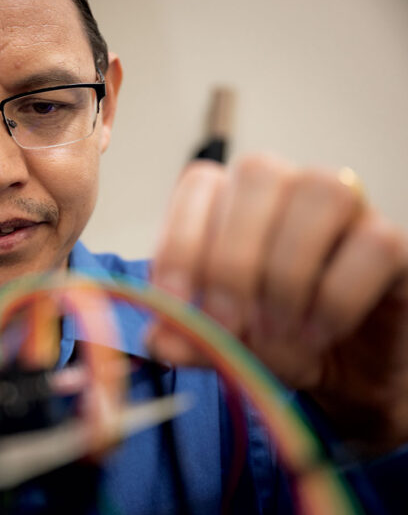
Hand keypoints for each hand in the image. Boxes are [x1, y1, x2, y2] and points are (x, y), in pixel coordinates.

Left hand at [150, 154, 407, 449]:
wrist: (348, 371)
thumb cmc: (278, 339)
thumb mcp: (225, 345)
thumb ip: (189, 338)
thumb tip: (160, 340)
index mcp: (235, 201)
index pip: (201, 183)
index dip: (180, 241)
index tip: (174, 305)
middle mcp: (289, 190)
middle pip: (258, 172)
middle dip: (232, 259)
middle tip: (229, 324)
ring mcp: (348, 210)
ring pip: (320, 192)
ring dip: (287, 272)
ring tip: (278, 330)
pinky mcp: (394, 243)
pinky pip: (374, 242)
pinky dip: (336, 297)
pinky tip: (317, 334)